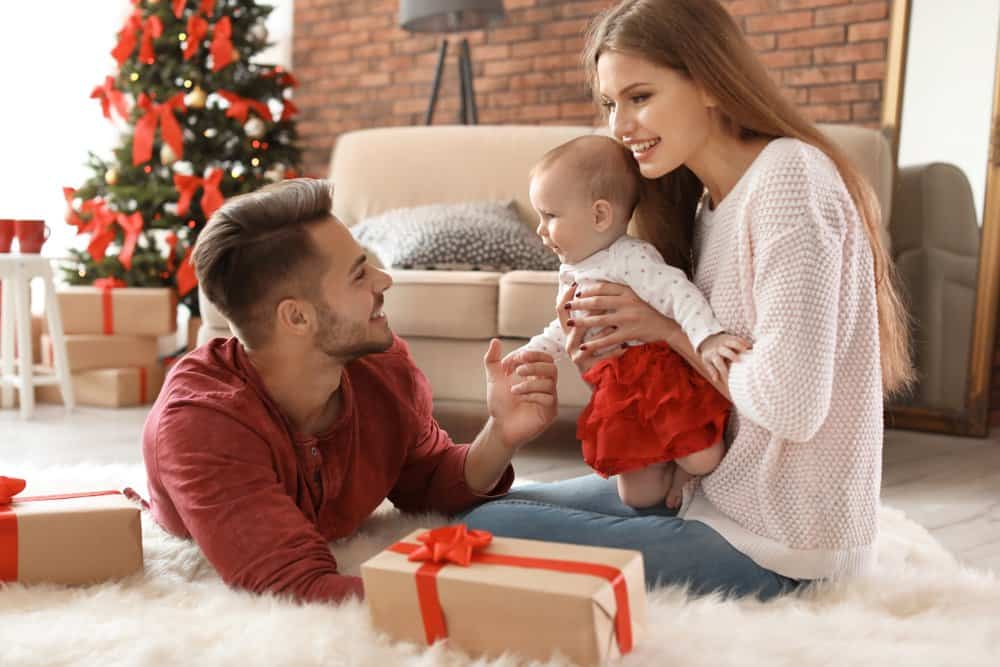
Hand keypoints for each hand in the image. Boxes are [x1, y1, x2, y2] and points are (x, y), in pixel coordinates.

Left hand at [486, 339, 557, 448]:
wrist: (500, 426)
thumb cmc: (500, 403)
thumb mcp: (494, 378)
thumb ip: (493, 359)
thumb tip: (495, 341)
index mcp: (536, 375)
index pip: (544, 357)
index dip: (533, 354)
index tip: (517, 358)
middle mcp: (545, 385)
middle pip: (552, 367)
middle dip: (535, 366)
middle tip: (519, 371)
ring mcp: (549, 398)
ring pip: (550, 383)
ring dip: (529, 384)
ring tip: (513, 390)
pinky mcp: (550, 412)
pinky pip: (549, 398)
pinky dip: (533, 396)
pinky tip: (521, 400)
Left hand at [560, 281, 676, 372]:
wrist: (670, 326)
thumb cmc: (652, 311)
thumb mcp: (639, 296)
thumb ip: (622, 292)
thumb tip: (600, 289)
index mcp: (629, 291)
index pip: (604, 287)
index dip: (589, 289)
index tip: (577, 292)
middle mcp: (627, 302)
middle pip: (597, 302)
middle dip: (580, 304)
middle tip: (568, 306)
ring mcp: (628, 318)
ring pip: (599, 320)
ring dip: (582, 322)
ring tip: (570, 323)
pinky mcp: (630, 333)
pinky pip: (608, 339)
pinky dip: (595, 343)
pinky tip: (584, 346)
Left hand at [697, 333, 751, 384]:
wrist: (708, 340)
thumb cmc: (710, 355)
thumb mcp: (707, 362)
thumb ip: (712, 370)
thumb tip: (716, 379)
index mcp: (712, 356)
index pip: (718, 364)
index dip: (724, 371)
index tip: (730, 379)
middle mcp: (717, 348)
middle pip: (724, 351)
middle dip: (731, 355)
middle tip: (739, 361)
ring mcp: (723, 342)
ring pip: (731, 342)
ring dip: (739, 346)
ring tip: (747, 350)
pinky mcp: (729, 337)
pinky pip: (736, 338)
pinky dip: (743, 342)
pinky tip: (750, 346)